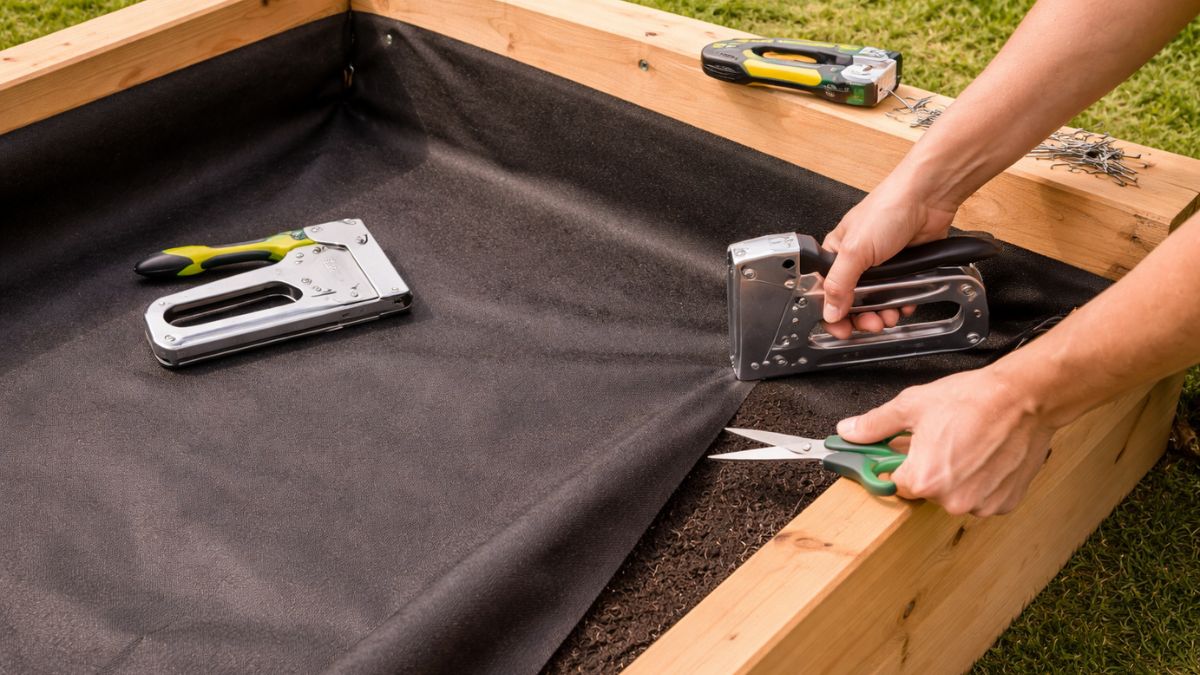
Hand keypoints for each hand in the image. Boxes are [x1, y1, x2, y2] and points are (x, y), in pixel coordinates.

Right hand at [821, 176, 957, 338]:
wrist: (928, 198)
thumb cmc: (887, 209)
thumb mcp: (855, 250)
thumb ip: (839, 284)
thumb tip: (829, 310)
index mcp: (836, 254)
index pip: (827, 292)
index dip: (832, 314)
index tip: (842, 330)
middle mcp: (857, 262)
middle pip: (853, 302)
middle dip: (862, 317)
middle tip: (872, 324)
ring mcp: (882, 267)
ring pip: (878, 302)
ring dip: (884, 313)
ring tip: (890, 315)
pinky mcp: (905, 269)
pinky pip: (900, 296)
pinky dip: (903, 304)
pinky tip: (906, 304)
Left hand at [835, 366, 1056, 515]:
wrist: (1025, 397)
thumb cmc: (974, 399)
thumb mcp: (913, 405)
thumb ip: (876, 424)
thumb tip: (849, 431)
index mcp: (924, 480)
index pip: (894, 482)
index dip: (897, 462)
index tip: (904, 450)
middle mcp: (952, 500)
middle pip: (925, 490)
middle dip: (928, 467)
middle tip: (942, 439)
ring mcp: (980, 505)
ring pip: (954, 495)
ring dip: (956, 475)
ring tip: (967, 444)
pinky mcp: (1004, 504)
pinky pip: (981, 497)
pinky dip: (980, 481)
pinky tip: (986, 456)